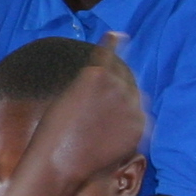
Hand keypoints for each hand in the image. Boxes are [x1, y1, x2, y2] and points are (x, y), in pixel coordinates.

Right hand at [26, 31, 149, 189]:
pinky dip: (130, 119)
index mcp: (97, 73)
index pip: (110, 50)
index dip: (114, 42)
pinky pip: (139, 116)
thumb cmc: (55, 130)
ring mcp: (131, 107)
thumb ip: (91, 84)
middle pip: (125, 74)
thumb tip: (107, 83)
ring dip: (126, 99)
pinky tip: (116, 129)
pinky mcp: (139, 127)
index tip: (119, 35)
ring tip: (109, 116)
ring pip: (135, 95)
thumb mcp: (69, 95)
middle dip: (119, 80)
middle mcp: (118, 86)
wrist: (61, 161)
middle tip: (108, 94)